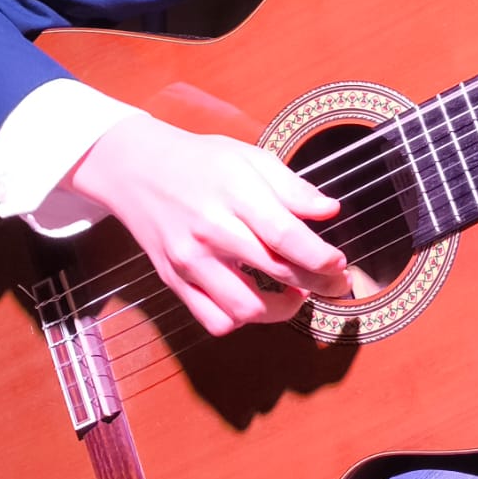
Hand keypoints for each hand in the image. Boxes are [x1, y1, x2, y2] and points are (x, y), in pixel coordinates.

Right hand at [64, 115, 350, 335]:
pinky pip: (214, 321)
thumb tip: (329, 211)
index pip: (285, 235)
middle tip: (337, 282)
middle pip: (275, 271)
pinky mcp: (175, 282)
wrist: (136, 169)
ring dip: (281, 310)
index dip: (320, 256)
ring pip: (245, 309)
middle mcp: (210, 231)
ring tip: (297, 293)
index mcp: (233, 194)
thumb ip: (292, 188)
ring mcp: (189, 262)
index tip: (340, 264)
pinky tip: (257, 301)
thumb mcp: (250, 158)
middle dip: (318, 283)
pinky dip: (242, 320)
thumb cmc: (201, 161)